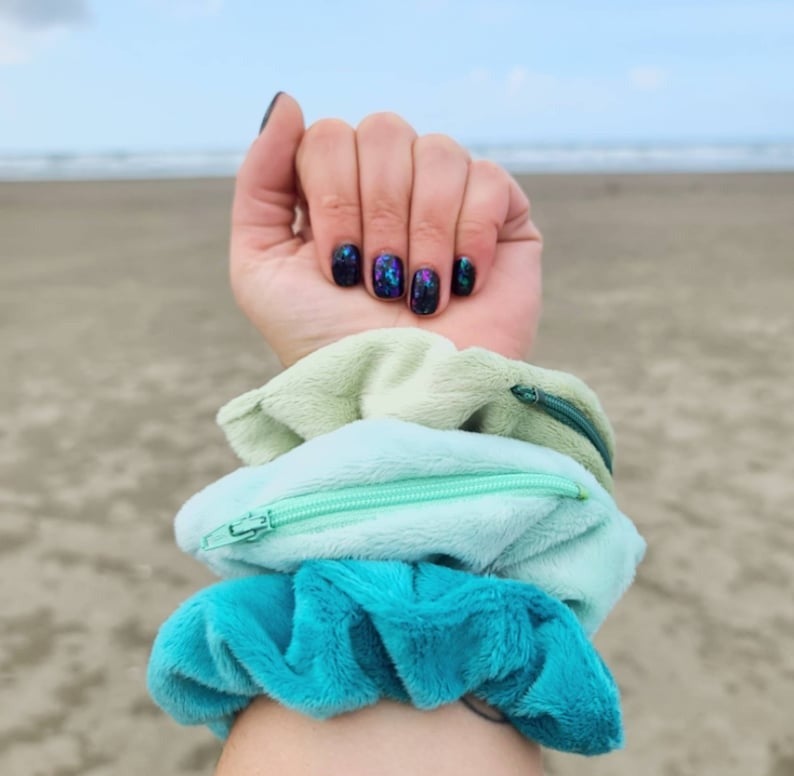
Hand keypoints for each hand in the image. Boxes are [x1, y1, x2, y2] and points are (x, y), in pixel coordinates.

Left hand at [229, 93, 541, 367]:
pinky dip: (468, 238)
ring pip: (436, 151)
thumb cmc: (325, 343)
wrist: (397, 395)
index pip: (329, 134)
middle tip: (378, 283)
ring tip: (418, 294)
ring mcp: (448, 199)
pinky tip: (460, 283)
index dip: (331, 196)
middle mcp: (393, 186)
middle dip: (374, 216)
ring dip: (420, 234)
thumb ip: (260, 181)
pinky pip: (488, 180)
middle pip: (383, 130)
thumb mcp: (261, 266)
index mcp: (337, 192)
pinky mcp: (503, 218)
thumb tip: (288, 100)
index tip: (337, 267)